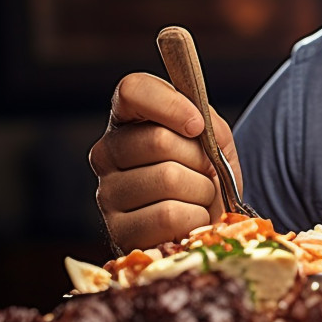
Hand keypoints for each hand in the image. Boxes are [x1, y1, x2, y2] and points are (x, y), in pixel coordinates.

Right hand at [88, 72, 244, 252]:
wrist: (206, 227)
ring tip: (197, 198)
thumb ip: (207, 124)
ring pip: (168, 178)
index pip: (133, 90)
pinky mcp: (118, 231)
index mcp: (127, 121)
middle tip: (204, 173)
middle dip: (200, 160)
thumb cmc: (206, 177)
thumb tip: (194, 123)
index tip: (197, 125)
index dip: (170, 104)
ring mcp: (107, 193)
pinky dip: (195, 218)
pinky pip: (169, 215)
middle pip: (159, 140)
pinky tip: (190, 221)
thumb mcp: (215, 142)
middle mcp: (106, 153)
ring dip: (201, 191)